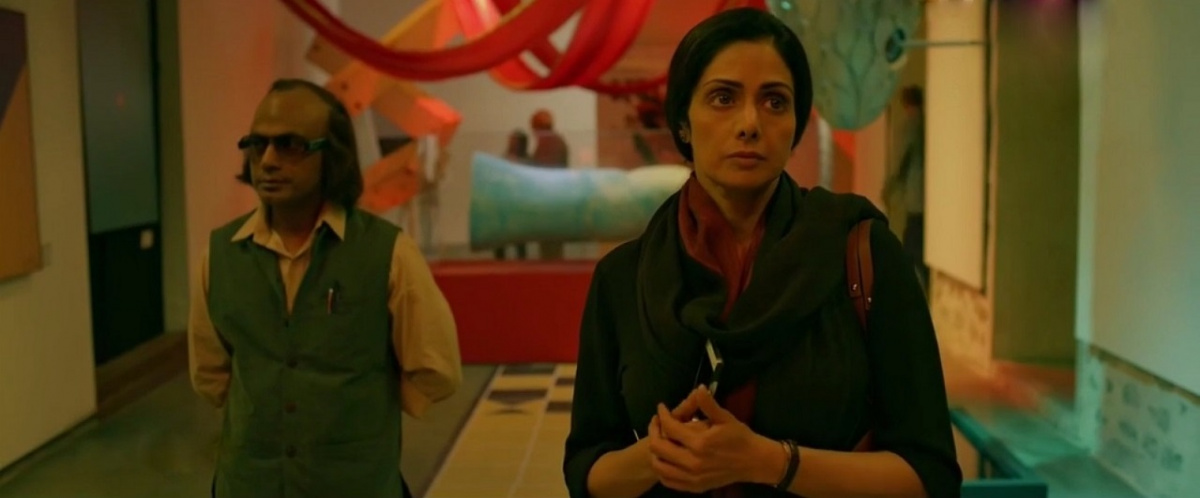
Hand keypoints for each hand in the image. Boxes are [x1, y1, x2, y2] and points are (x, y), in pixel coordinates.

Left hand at [646, 386, 767, 493]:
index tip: (661, 408)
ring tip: (660, 439)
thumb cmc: (739, 437)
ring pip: (660, 466)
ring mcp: (692, 478)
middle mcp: (692, 463)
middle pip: (658, 448)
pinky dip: (663, 469)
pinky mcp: (695, 487)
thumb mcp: (725, 417)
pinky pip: (669, 480)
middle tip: (657, 422)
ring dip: (656, 452)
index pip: (669, 427)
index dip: (662, 415)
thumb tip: (699, 387)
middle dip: (653, 431)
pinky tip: (667, 458)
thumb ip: (708, 404)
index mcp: (699, 443)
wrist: (754, 461)